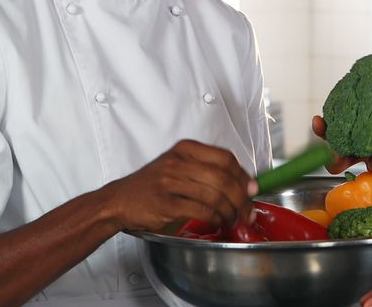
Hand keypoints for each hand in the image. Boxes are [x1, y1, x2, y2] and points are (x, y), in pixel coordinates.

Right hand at [102, 139, 255, 232]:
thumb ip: (207, 170)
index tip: (252, 189)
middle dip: (241, 197)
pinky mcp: (166, 203)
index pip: (225, 158)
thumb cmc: (152, 185)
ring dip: (230, 211)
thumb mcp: (178, 167)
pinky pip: (201, 210)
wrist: (118, 200)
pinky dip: (215, 218)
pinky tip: (218, 221)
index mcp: (185, 149)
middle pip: (223, 177)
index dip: (243, 175)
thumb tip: (245, 183)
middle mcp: (178, 162)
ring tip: (233, 219)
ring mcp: (170, 182)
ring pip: (214, 195)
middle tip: (248, 210)